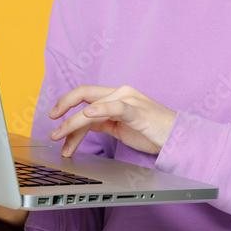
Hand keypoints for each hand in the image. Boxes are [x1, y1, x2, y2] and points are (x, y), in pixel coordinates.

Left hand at [48, 85, 175, 157]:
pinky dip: (99, 109)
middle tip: (51, 127)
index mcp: (116, 95)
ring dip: (72, 123)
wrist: (178, 138)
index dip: (66, 103)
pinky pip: (115, 107)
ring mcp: (129, 100)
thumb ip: (103, 122)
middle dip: (63, 109)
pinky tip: (87, 115)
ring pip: (93, 107)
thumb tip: (82, 125)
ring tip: (61, 136)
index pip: (85, 95)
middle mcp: (121, 93)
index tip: (54, 118)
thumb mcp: (121, 127)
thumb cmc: (152, 132)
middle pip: (84, 95)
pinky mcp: (137, 111)